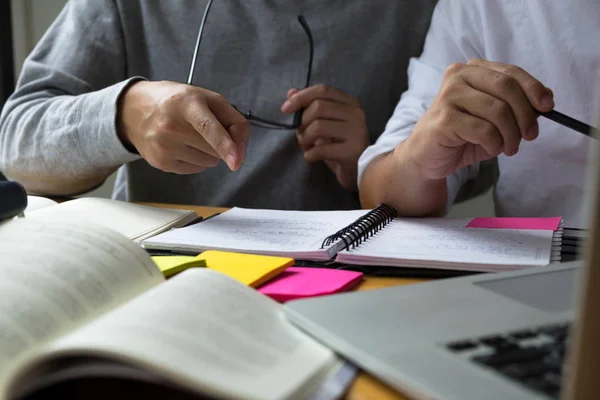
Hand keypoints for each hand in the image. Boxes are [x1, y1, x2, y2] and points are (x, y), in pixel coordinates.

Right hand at [117, 80, 249, 173]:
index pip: (209, 128)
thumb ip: (234, 120)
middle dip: (221, 143)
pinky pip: (196, 169)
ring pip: (208, 162)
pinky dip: (197, 160)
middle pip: (215, 149)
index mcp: (186, 103)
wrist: (133, 110)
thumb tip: (241, 150)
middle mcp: (171, 126)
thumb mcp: (207, 98)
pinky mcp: (161, 162)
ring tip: (191, 135)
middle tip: (205, 128)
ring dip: (209, 152)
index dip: (226, 145)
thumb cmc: (175, 102)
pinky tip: (183, 145)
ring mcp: (164, 147)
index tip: (236, 161)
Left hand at [281, 84, 368, 190]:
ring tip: (306, 147)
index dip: (301, 97)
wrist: (360, 171)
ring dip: (304, 139)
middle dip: (302, 122)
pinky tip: (312, 157)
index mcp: (350, 103)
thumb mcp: (325, 124)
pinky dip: (309, 154)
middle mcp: (356, 114)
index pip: (322, 90)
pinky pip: (320, 149)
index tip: (285, 109)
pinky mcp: (352, 151)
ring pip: (318, 127)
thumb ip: (309, 107)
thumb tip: (290, 92)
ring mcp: (356, 132)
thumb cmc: (340, 146)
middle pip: (318, 107)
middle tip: (301, 135)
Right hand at [404, 59, 554, 180]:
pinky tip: (491, 149)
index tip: (548, 107)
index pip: (511, 73)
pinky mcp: (444, 119)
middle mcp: (458, 76)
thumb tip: (544, 105)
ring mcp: (448, 96)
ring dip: (511, 135)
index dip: (534, 88)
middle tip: (530, 136)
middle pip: (507, 87)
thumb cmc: (462, 134)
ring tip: (509, 148)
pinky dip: (495, 144)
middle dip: (526, 114)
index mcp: (472, 70)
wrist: (428, 155)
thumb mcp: (493, 117)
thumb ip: (515, 106)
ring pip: (498, 111)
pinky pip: (484, 130)